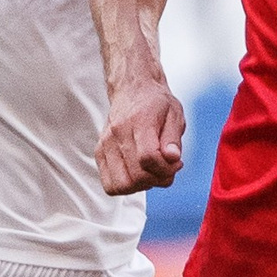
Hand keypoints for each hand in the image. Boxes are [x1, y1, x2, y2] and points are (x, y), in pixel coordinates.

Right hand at [96, 77, 185, 194]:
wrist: (132, 90)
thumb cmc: (154, 102)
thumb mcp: (175, 114)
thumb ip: (174, 139)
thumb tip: (172, 158)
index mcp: (138, 121)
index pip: (148, 158)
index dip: (166, 169)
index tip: (176, 163)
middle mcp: (117, 134)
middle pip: (135, 176)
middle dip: (156, 180)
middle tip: (166, 170)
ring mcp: (105, 145)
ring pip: (120, 185)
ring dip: (140, 186)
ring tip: (151, 173)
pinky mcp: (100, 153)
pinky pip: (110, 184)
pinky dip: (127, 186)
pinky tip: (138, 173)